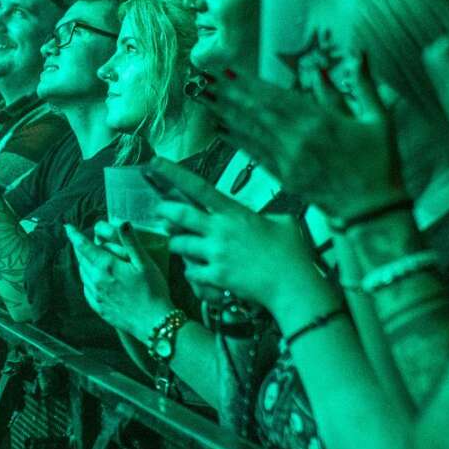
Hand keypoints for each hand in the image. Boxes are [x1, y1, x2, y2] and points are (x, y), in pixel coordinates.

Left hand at [66, 221, 173, 339]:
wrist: (154, 323)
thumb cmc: (153, 291)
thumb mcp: (145, 263)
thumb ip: (131, 242)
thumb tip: (122, 222)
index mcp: (107, 267)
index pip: (84, 247)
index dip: (75, 235)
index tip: (67, 227)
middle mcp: (97, 280)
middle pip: (81, 260)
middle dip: (79, 248)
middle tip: (79, 240)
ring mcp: (96, 296)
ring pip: (82, 274)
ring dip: (82, 263)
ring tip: (86, 257)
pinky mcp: (99, 308)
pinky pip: (86, 289)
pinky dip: (86, 279)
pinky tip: (92, 279)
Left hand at [149, 167, 328, 322]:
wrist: (293, 285)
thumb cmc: (293, 253)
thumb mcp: (283, 223)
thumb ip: (266, 215)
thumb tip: (263, 216)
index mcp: (235, 213)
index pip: (199, 187)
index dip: (173, 173)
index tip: (155, 162)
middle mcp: (220, 230)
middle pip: (179, 215)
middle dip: (164, 212)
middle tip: (160, 211)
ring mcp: (216, 253)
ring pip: (179, 245)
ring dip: (177, 244)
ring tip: (181, 245)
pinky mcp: (216, 276)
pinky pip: (191, 272)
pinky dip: (192, 272)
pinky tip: (199, 273)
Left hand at [195, 57, 404, 217]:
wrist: (372, 211)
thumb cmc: (379, 162)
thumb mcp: (378, 119)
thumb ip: (362, 85)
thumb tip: (358, 54)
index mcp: (320, 122)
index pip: (276, 97)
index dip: (250, 83)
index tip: (228, 69)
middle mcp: (297, 140)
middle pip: (256, 112)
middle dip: (229, 94)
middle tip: (204, 79)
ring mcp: (287, 161)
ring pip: (251, 132)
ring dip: (225, 113)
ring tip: (204, 97)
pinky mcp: (283, 178)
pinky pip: (255, 154)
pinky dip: (237, 139)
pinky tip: (221, 127)